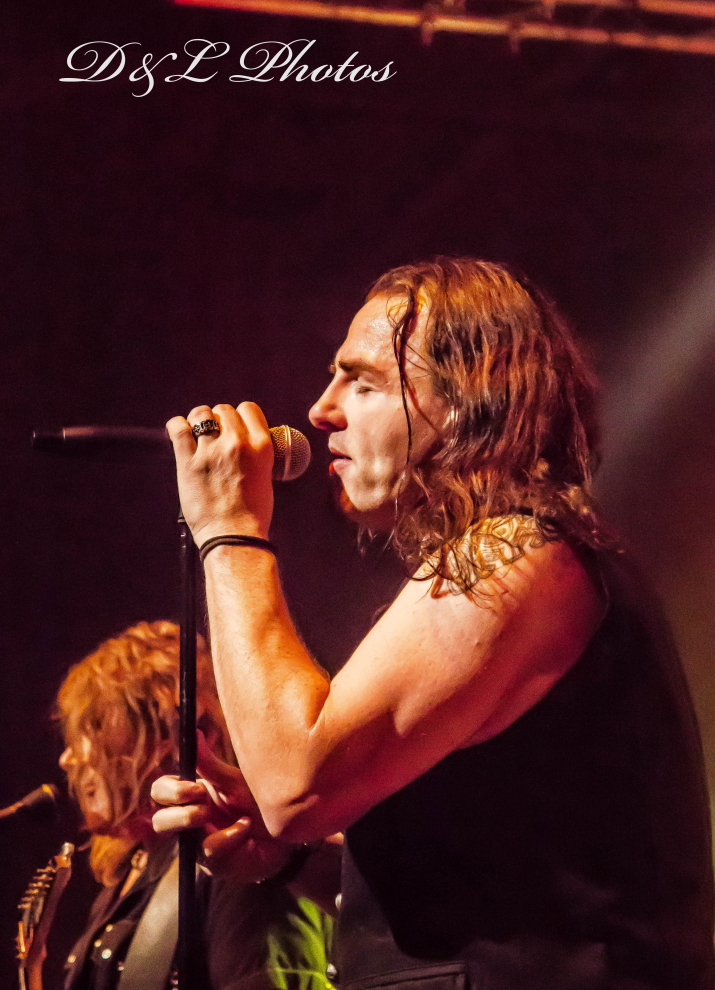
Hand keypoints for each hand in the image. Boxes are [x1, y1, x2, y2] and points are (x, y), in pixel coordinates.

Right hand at [151, 735, 292, 881]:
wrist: (286, 833)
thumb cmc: (257, 804)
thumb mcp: (233, 780)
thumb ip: (209, 763)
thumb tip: (194, 731)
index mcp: (191, 798)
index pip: (161, 792)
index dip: (171, 790)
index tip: (196, 786)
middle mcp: (190, 823)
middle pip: (159, 821)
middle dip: (178, 811)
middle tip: (203, 803)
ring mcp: (199, 845)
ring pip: (179, 840)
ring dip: (193, 822)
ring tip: (216, 814)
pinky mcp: (214, 864)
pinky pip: (209, 851)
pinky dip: (229, 836)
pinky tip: (245, 827)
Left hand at [166, 401, 274, 546]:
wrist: (234, 537)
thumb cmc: (252, 514)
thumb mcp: (265, 475)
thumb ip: (254, 454)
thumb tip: (242, 440)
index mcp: (261, 446)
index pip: (248, 409)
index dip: (240, 415)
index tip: (235, 426)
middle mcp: (237, 443)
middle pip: (224, 411)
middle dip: (219, 420)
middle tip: (215, 435)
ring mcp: (211, 452)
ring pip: (201, 414)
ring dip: (199, 420)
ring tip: (198, 432)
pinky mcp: (188, 462)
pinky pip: (178, 428)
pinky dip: (177, 426)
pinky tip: (180, 432)